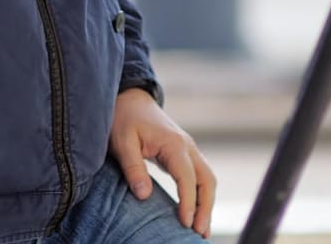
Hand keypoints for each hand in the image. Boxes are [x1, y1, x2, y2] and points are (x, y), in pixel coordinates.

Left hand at [108, 87, 215, 237]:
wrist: (130, 99)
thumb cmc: (124, 119)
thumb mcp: (123, 142)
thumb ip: (133, 168)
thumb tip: (144, 196)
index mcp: (174, 144)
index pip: (187, 177)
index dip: (188, 202)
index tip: (185, 223)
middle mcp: (187, 147)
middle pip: (207, 180)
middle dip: (206, 207)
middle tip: (201, 233)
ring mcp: (188, 150)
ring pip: (207, 179)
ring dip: (207, 203)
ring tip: (202, 230)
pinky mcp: (184, 154)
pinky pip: (199, 177)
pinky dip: (201, 195)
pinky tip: (196, 212)